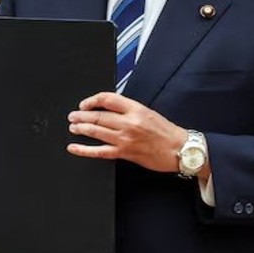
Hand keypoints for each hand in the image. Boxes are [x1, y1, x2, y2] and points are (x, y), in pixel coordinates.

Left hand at [67, 92, 188, 172]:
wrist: (180, 149)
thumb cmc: (167, 132)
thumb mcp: (148, 112)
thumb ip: (128, 110)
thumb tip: (108, 108)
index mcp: (135, 109)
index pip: (107, 99)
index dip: (92, 100)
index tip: (85, 104)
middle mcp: (129, 122)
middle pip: (98, 116)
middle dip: (81, 115)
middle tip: (73, 116)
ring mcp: (125, 139)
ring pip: (96, 131)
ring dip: (81, 129)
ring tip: (73, 127)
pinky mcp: (124, 153)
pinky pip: (99, 151)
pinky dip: (84, 150)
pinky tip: (74, 148)